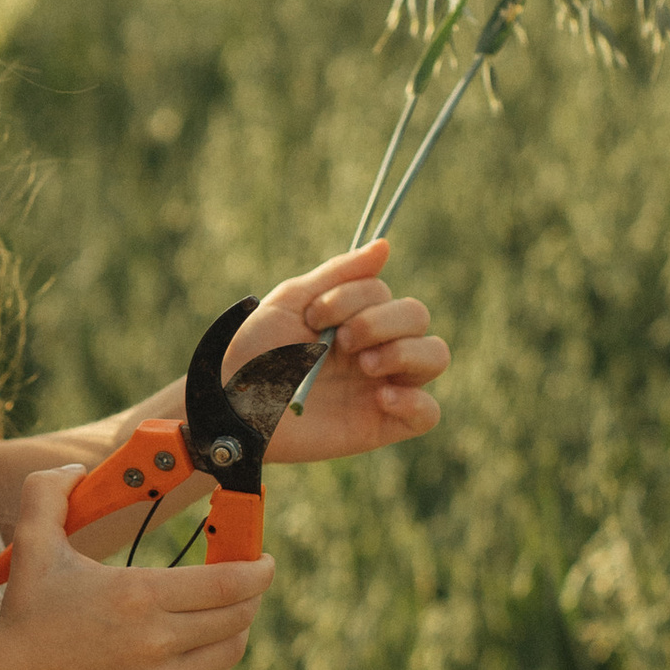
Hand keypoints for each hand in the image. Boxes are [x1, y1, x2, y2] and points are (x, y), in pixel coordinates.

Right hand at [0, 462, 272, 669]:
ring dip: (238, 627)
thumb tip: (77, 468)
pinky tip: (207, 643)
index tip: (264, 560)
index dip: (259, 570)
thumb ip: (48, 491)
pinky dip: (218, 660)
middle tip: (248, 579)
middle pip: (238, 616)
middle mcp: (157, 642)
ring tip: (230, 610)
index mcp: (139, 596)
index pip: (228, 583)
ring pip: (230, 651)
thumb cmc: (26, 613)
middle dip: (252, 594)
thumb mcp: (34, 543)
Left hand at [222, 238, 449, 465]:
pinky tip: (381, 397)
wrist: (233, 405)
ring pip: (436, 356)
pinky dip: (416, 401)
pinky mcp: (381, 424)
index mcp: (355, 317)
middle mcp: (375, 347)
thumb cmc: (255, 352)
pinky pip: (429, 414)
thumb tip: (386, 245)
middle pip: (418, 317)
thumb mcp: (292, 300)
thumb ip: (340, 273)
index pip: (385, 293)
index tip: (313, 317)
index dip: (352, 299)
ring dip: (405, 352)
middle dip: (380, 321)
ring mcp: (382, 385)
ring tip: (365, 366)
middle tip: (342, 342)